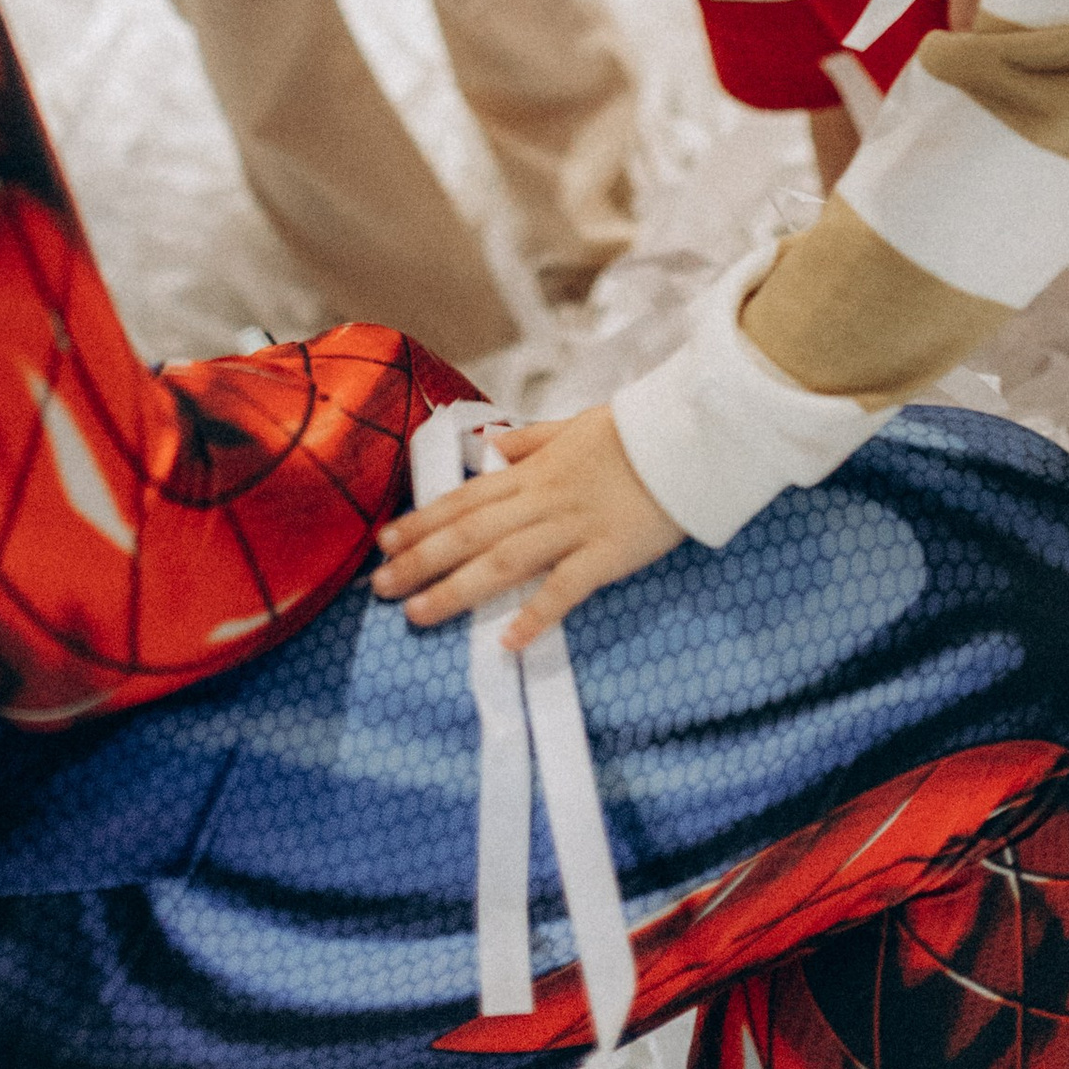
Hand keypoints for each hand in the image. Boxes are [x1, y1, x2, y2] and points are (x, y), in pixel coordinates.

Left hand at [372, 406, 678, 646]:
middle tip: (380, 588)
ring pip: (503, 561)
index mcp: (532, 471)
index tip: (385, 543)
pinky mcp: (607, 555)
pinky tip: (508, 641)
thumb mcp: (573, 426)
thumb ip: (530, 440)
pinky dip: (536, 614)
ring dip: (457, 589)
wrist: (687, 441)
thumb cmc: (632, 435)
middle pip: (471, 532)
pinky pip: (565, 587)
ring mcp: (573, 528)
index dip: (423, 521)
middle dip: (421, 561)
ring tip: (419, 614)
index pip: (465, 497)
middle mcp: (542, 500)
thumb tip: (492, 446)